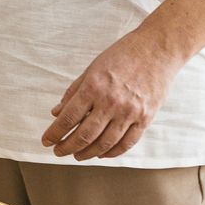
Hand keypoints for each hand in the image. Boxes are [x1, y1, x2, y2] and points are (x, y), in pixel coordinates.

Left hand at [41, 28, 180, 160]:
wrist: (158, 48)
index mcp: (94, 87)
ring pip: (104, 143)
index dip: (54, 133)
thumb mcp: (92, 67)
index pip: (68, 118)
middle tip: (58, 151)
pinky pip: (126, 143)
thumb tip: (56, 113)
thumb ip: (74, 92)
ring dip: (87, 153)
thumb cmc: (122, 55)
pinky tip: (101, 154)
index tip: (46, 141)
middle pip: (84, 135)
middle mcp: (110, 102)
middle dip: (67, 147)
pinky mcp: (145, 118)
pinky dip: (112, 152)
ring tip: (77, 156)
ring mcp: (129, 112)